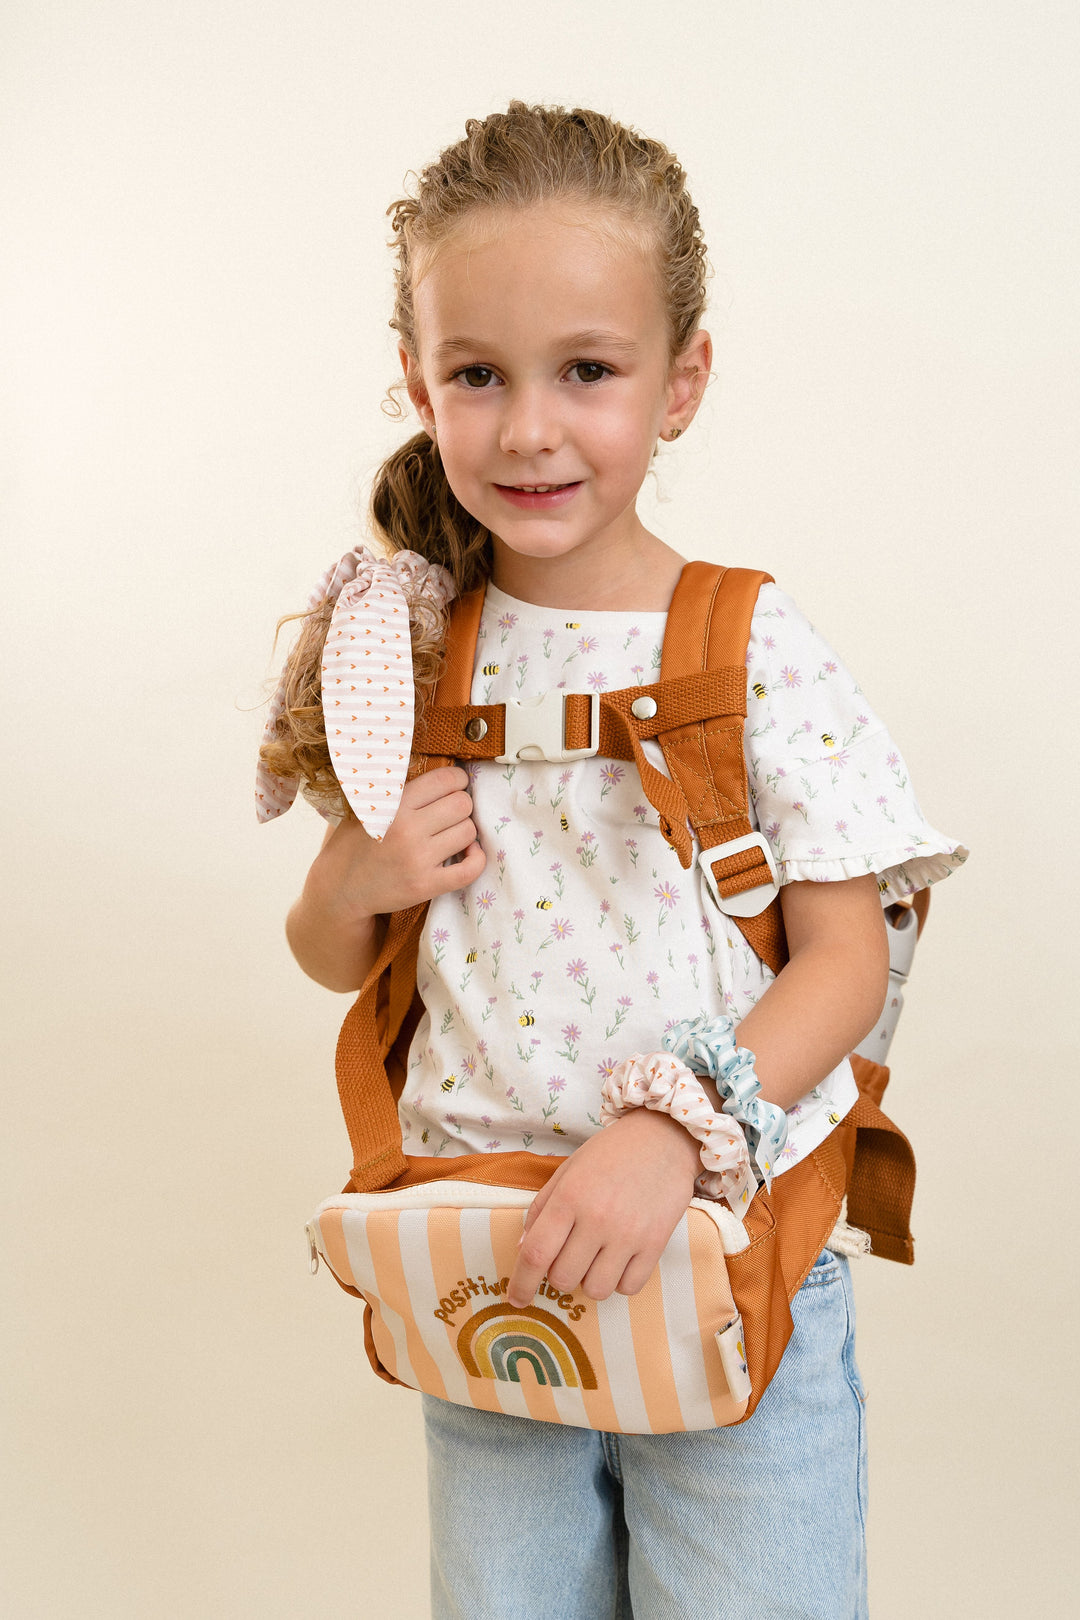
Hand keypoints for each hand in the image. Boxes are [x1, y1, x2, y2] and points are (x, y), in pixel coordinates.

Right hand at [314, 765, 485, 918]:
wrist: (340, 887)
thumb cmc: (355, 842)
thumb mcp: (366, 804)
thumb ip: (397, 786)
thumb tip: (432, 763)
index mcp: (393, 804)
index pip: (445, 780)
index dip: (457, 780)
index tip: (454, 786)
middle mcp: (407, 829)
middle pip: (462, 804)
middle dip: (461, 805)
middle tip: (450, 813)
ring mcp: (417, 859)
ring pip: (468, 831)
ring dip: (465, 831)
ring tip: (450, 834)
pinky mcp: (425, 885)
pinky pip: (470, 869)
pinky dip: (476, 859)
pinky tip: (468, 853)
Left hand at [506, 1109, 700, 1308]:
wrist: (664, 1138)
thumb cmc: (611, 1153)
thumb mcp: (568, 1170)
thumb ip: (542, 1208)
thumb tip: (524, 1248)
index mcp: (569, 1197)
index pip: (536, 1254)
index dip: (521, 1283)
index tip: (516, 1298)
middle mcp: (597, 1218)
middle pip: (563, 1278)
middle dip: (558, 1276)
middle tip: (568, 1256)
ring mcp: (629, 1234)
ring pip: (596, 1289)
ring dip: (589, 1280)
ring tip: (596, 1257)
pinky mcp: (656, 1244)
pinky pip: (629, 1287)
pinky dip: (619, 1281)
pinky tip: (619, 1260)